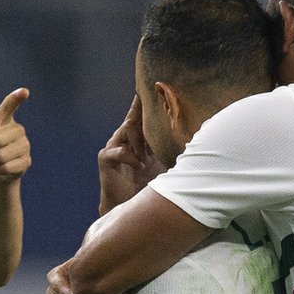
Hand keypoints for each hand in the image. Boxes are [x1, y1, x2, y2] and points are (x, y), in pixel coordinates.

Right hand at [96, 96, 160, 213]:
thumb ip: (167, 148)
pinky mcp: (106, 159)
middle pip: (132, 120)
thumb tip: (188, 136)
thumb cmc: (147, 184)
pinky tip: (138, 165)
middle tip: (145, 97)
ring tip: (145, 155)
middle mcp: (123, 140)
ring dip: (139, 141)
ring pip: (126, 131)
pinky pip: (118, 151)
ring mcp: (113, 148)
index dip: (144, 105)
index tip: (152, 88)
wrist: (130, 205)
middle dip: (140, 110)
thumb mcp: (161, 162)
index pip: (140, 118)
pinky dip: (130, 156)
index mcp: (136, 140)